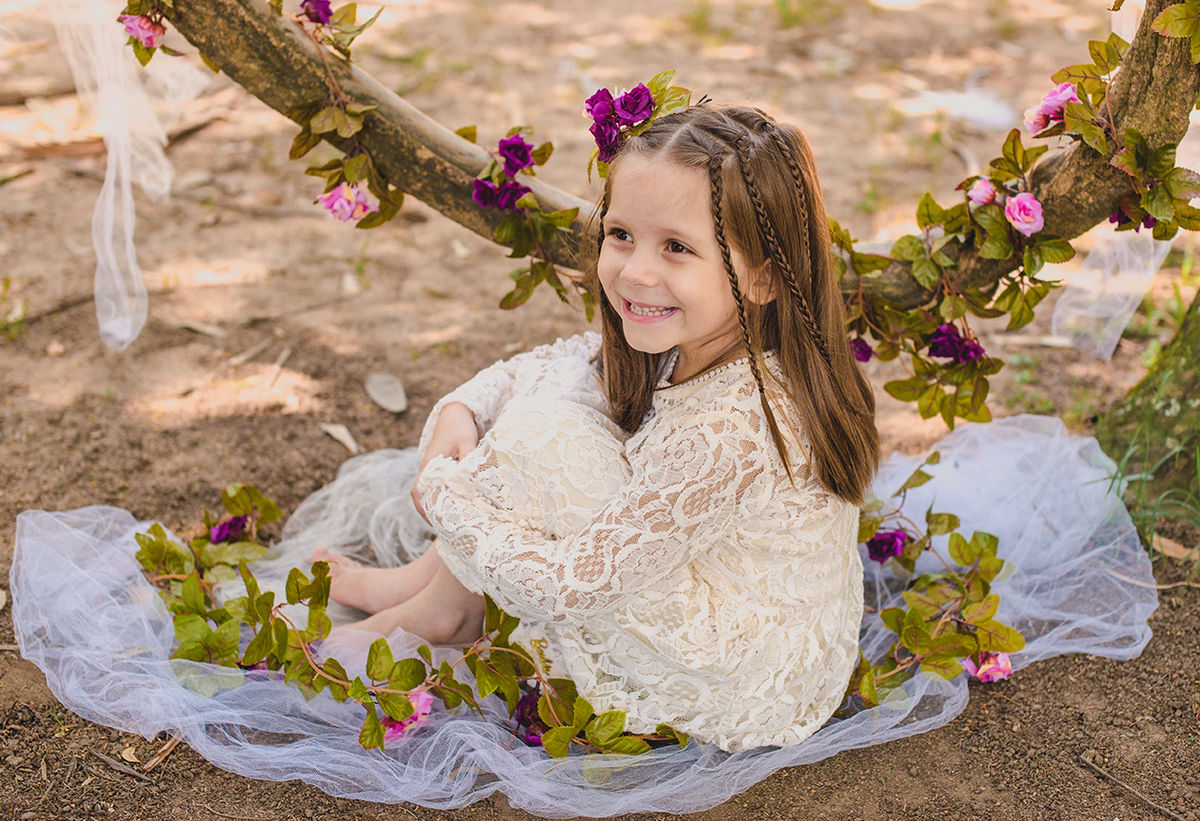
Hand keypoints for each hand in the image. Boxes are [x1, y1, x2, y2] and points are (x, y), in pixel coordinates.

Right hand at [412, 402, 478, 522]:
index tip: (433, 522)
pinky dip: (441, 496)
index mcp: (430, 464)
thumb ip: (468, 460)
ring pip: (428, 492)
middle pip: (421, 496)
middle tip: (444, 528)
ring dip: (435, 505)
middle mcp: (427, 468)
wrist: (455, 413)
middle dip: (429, 512)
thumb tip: (469, 479)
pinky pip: (436, 486)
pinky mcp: (439, 467)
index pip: (418, 492)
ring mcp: (431, 468)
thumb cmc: (460, 427)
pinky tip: (455, 504)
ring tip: (450, 520)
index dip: (423, 509)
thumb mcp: (467, 442)